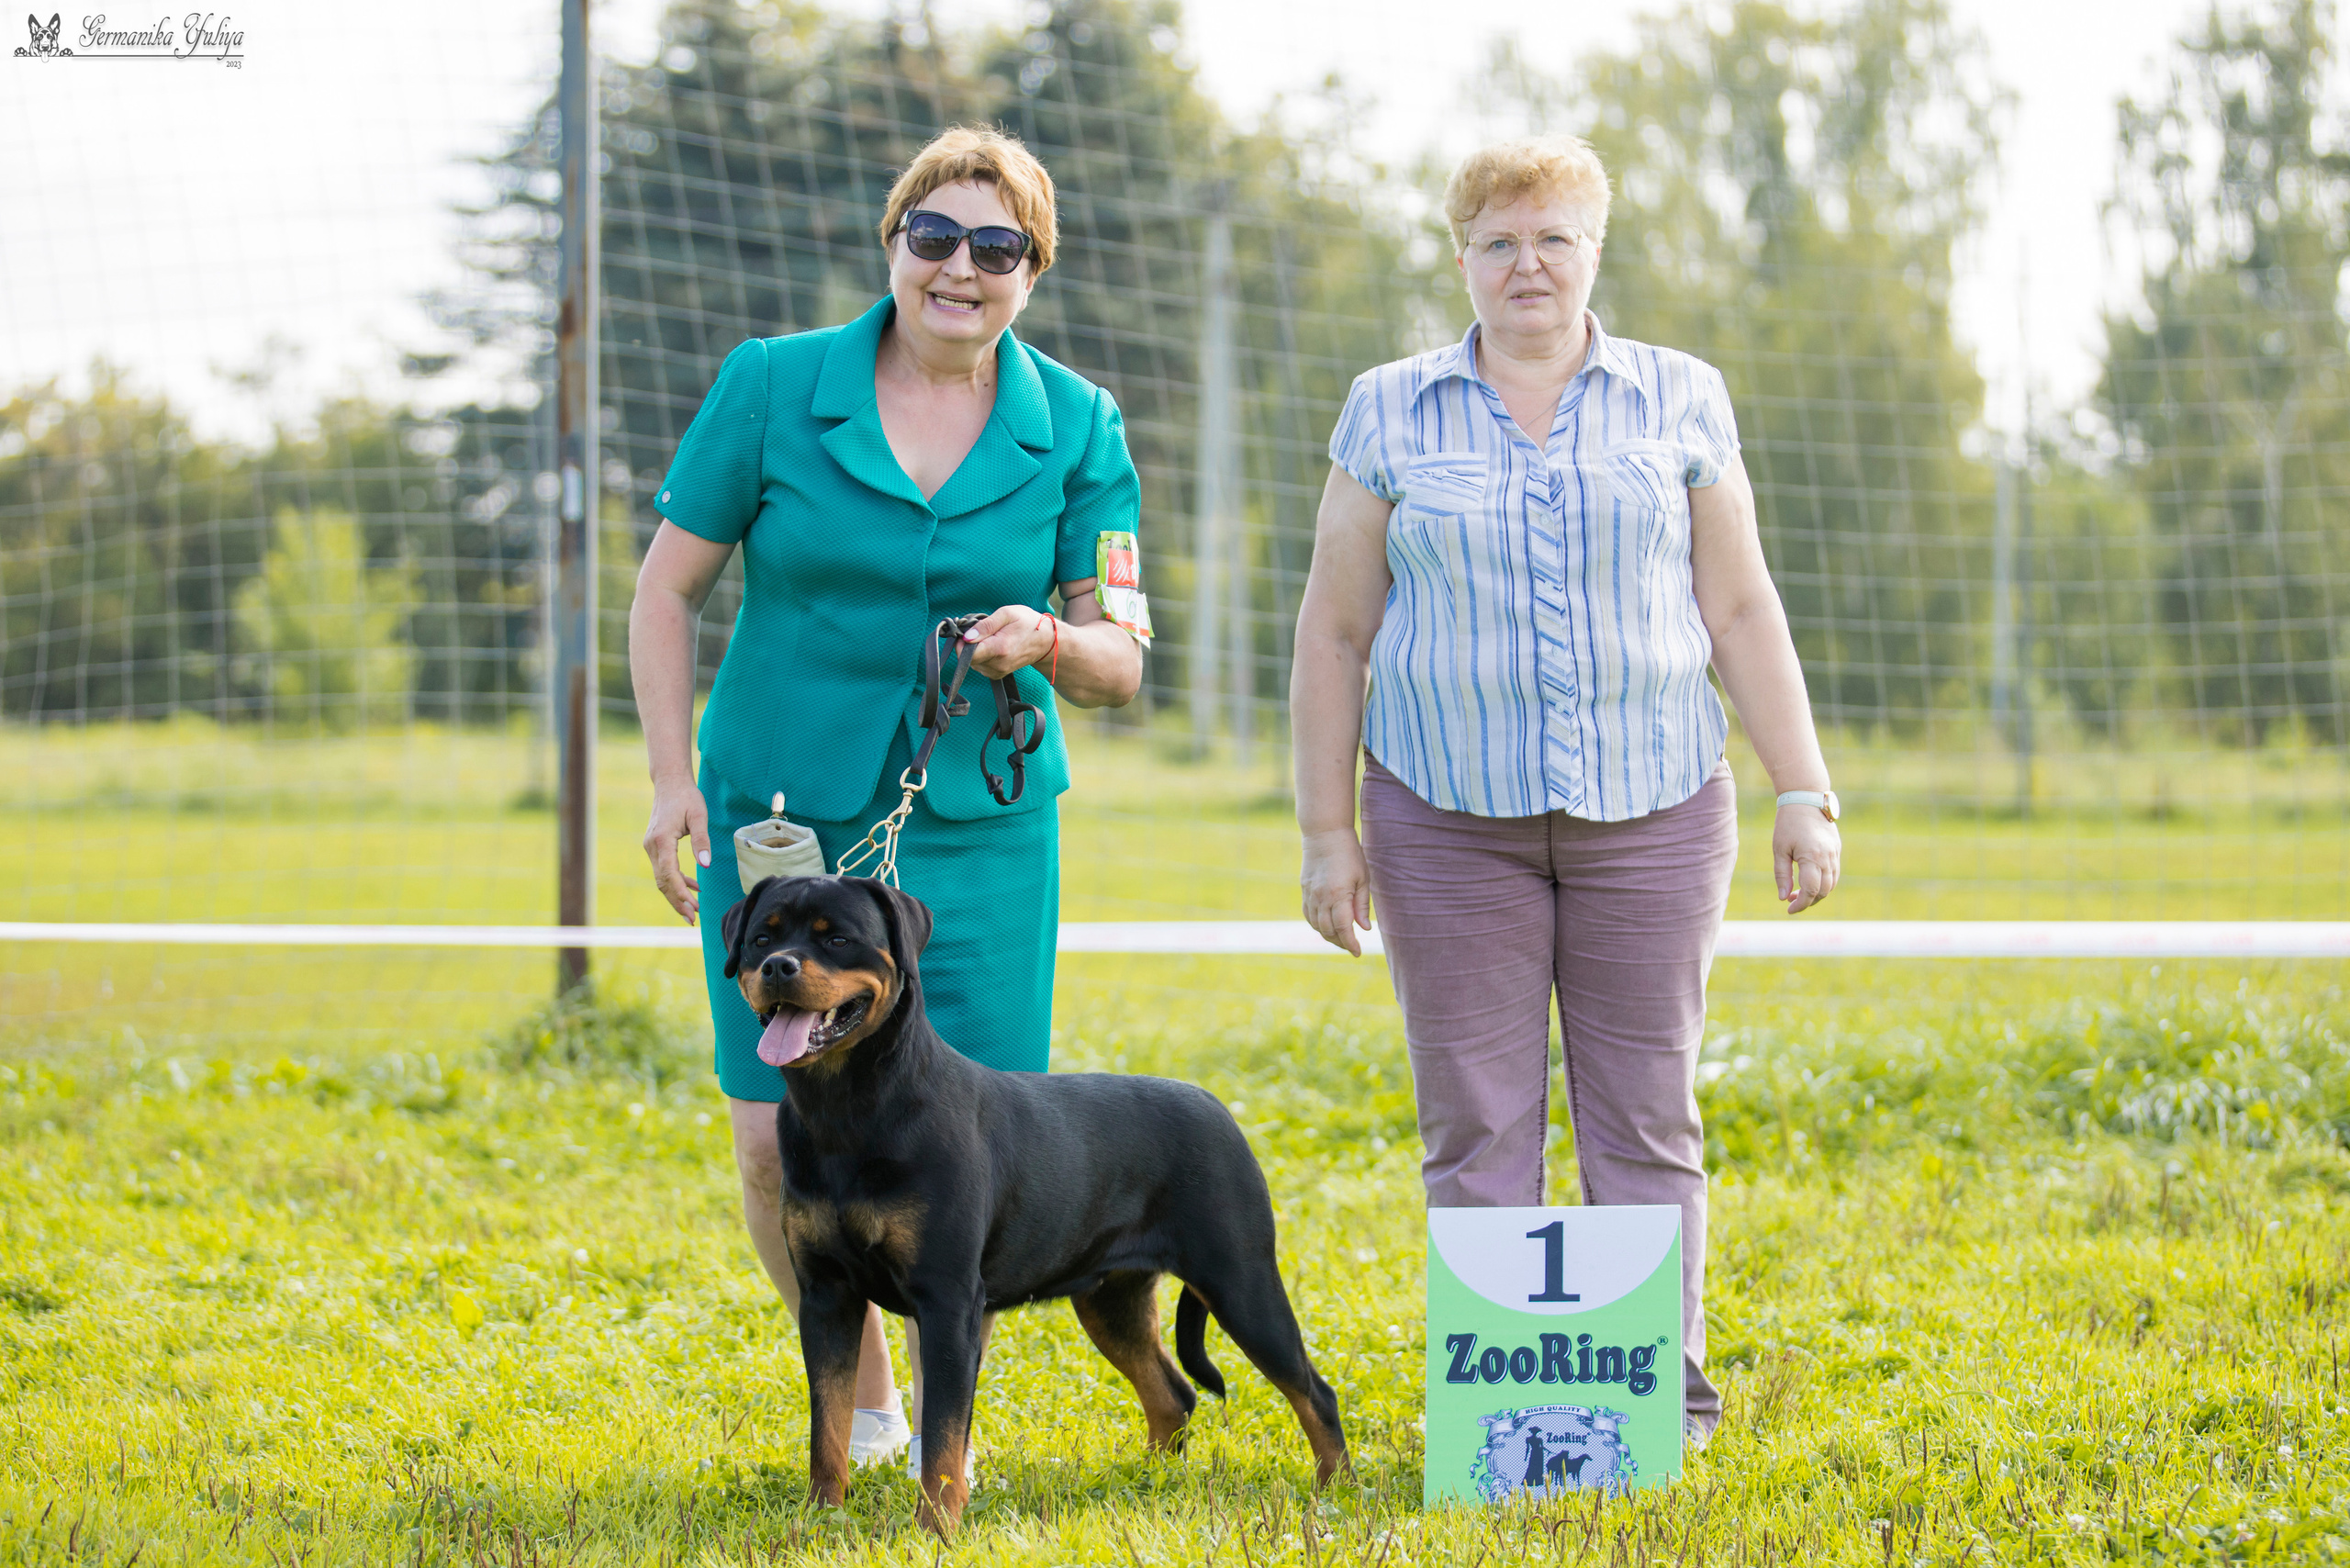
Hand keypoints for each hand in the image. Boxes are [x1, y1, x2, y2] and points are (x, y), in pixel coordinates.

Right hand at [643, 777, 711, 921]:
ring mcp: (651, 847)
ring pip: (662, 878)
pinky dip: (677, 881)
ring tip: (692, 911)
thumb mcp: (699, 815)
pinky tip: (694, 888)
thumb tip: (705, 866)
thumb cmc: (687, 797)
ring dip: (676, 895)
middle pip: (662, 881)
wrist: (670, 783)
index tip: (693, 908)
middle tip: (692, 919)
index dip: (680, 893)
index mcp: (661, 840)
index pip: (669, 874)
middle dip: (677, 902)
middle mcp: (652, 846)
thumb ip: (702, 841)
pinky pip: (665, 869)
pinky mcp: (655, 846)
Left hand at [962, 604, 1057, 679]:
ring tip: (991, 637)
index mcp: (999, 649)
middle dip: (969, 643)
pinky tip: (993, 645)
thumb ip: (985, 625)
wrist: (1046, 641)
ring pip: (972, 662)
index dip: (962, 642)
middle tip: (982, 630)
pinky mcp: (996, 674)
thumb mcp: (1007, 614)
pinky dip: (981, 655)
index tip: (968, 630)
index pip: (967, 654)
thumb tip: (967, 636)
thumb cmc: (1028, 624)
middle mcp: (997, 664)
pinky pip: (979, 665)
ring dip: (975, 649)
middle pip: (967, 658)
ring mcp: (997, 671)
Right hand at [1300, 828, 1373, 955]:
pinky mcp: (1304, 890)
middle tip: (1352, 946)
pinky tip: (1326, 926)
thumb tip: (1364, 928)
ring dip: (1329, 936)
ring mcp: (1310, 895)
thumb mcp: (1362, 878)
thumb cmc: (1349, 854)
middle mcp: (1321, 898)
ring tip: (1341, 939)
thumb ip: (1362, 905)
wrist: (1324, 834)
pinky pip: (1308, 915)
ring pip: (1317, 926)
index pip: (1344, 928)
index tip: (1358, 952)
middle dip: (1341, 942)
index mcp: (1338, 895)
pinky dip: (1317, 925)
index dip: (1350, 943)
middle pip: (1329, 931)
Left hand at [1773, 805, 1840, 914]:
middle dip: (1808, 901)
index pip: (1811, 891)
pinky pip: (1834, 873)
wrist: (1806, 799)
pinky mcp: (1836, 850)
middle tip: (1791, 901)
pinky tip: (1809, 881)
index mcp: (1812, 858)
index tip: (1788, 909)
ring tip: (1798, 893)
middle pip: (1823, 891)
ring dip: (1817, 893)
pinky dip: (1824, 883)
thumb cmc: (1788, 824)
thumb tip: (1783, 897)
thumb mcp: (1779, 849)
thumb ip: (1782, 875)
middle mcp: (1827, 858)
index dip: (1801, 904)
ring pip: (1831, 884)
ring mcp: (1835, 854)